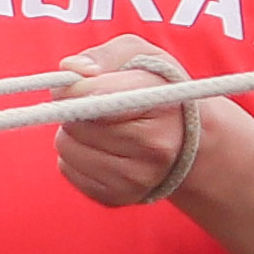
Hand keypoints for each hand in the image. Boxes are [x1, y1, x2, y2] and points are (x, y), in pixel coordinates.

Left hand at [48, 34, 215, 209]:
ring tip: (104, 126)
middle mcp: (153, 148)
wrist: (187, 139)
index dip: (75, 88)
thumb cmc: (156, 87)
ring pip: (66, 147)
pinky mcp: (117, 197)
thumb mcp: (141, 56)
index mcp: (161, 105)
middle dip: (77, 109)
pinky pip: (67, 169)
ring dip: (74, 133)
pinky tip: (103, 148)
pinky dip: (75, 156)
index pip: (96, 97)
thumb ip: (105, 55)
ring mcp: (137, 179)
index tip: (75, 83)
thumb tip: (70, 69)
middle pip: (75, 123)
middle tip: (99, 105)